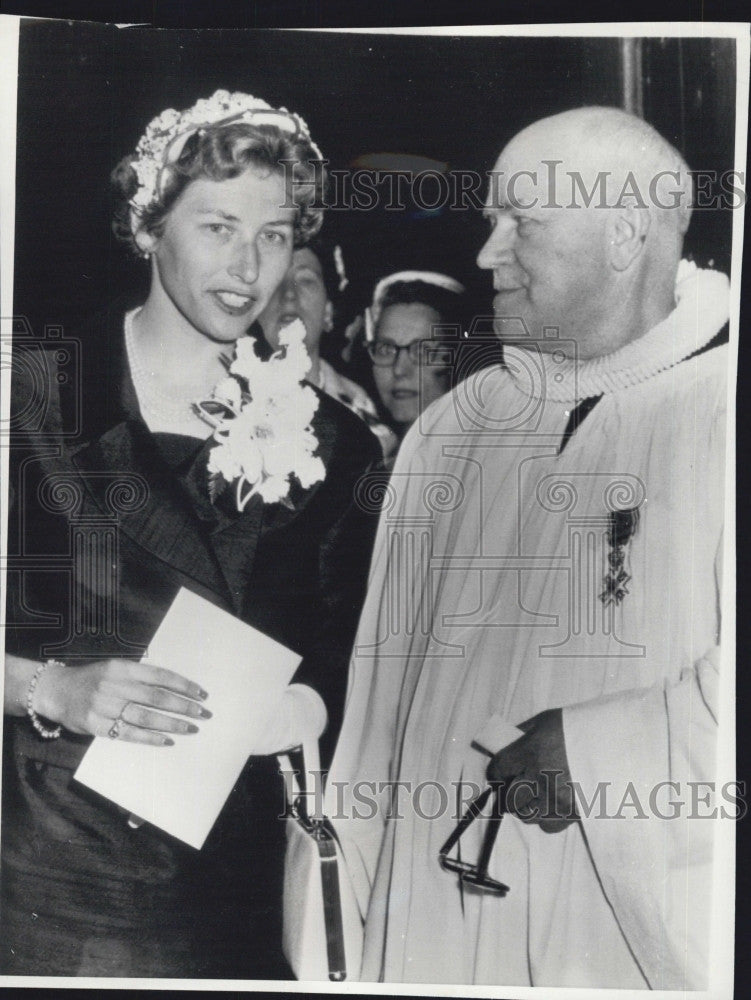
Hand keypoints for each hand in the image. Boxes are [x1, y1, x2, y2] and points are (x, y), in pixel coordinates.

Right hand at [36, 658, 210, 745]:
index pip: (160, 676)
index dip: (183, 685)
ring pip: (145, 716)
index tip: (202, 694)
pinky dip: (150, 738)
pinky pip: (128, 733)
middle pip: (156, 697)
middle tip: (203, 714)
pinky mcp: (96, 725)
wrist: (54, 690)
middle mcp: (114, 685)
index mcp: (121, 668)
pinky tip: (167, 740)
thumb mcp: (113, 668)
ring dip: (172, 724)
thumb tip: (174, 688)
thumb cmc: (91, 679)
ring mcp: (104, 706)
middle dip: (184, 706)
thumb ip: (139, 676)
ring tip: (191, 729)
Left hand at [486, 708, 576, 832]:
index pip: (498, 770)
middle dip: (509, 792)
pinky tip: (553, 803)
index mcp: (532, 751)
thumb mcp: (546, 721)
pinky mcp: (574, 813)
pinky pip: (548, 825)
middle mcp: (542, 778)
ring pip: (526, 815)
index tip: (500, 771)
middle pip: (508, 799)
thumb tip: (503, 745)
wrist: (620, 741)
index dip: (496, 771)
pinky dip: (546, 817)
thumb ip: (522, 734)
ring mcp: (558, 799)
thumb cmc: (580, 726)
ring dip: (526, 806)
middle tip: (517, 783)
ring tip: (537, 793)